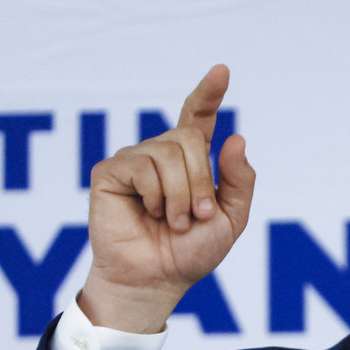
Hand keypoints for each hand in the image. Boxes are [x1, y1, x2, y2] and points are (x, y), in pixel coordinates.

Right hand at [80, 65, 254, 332]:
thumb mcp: (230, 219)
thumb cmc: (190, 252)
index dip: (209, 93)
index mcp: (190, 161)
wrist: (156, 279)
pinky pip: (142, 167)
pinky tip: (147, 213)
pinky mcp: (111, 172)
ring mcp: (135, 160)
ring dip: (179, 195)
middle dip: (200, 182)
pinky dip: (154, 196)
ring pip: (167, 154)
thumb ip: (238, 181)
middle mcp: (161, 154)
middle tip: (195, 215)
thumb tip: (235, 137)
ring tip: (172, 220)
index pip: (199, 117)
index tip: (222, 70)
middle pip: (188, 138)